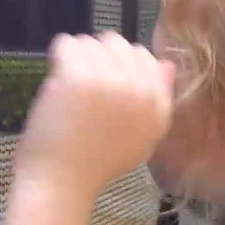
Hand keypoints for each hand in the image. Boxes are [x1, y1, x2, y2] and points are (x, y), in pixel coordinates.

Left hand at [14, 32, 175, 195]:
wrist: (62, 182)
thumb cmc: (97, 165)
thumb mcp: (140, 139)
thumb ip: (157, 101)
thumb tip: (168, 64)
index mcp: (158, 107)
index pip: (147, 60)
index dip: (122, 66)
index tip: (105, 84)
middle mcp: (140, 90)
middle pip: (120, 45)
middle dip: (99, 57)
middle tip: (84, 83)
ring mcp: (110, 81)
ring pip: (92, 42)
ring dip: (78, 56)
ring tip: (69, 83)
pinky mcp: (79, 76)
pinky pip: (68, 44)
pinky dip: (58, 55)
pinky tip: (56, 77)